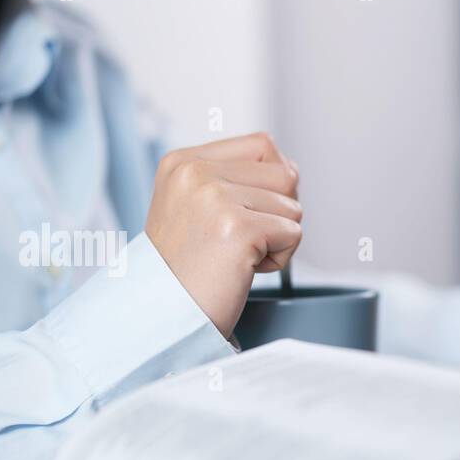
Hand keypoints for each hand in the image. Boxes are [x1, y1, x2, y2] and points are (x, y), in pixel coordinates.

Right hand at [145, 132, 302, 336]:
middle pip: (286, 174)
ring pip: (293, 207)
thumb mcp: (195, 207)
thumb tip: (291, 169)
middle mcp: (194, 172)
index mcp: (182, 161)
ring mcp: (214, 197)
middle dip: (277, 213)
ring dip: (277, 239)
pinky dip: (279, 259)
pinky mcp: (238, 228)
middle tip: (240, 241)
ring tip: (237, 256)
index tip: (244, 215)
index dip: (271, 184)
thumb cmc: (187, 270)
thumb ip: (234, 180)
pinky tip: (244, 269)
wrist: (166, 315)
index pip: (263, 145)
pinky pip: (293, 234)